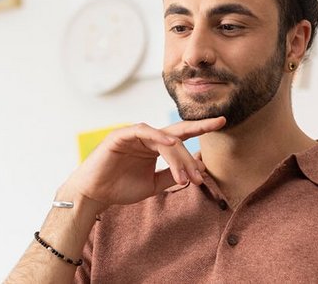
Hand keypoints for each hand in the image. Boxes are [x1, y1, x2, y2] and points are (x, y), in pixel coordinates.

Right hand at [59, 117, 225, 213]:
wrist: (95, 194)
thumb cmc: (120, 188)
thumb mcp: (153, 185)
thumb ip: (172, 176)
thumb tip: (198, 170)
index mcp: (154, 146)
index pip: (181, 136)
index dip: (201, 128)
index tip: (222, 123)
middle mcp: (147, 137)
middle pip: (177, 134)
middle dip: (198, 132)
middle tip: (211, 145)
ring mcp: (134, 134)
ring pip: (164, 139)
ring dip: (178, 158)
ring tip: (186, 178)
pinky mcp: (121, 135)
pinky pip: (142, 131)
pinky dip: (157, 137)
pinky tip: (170, 144)